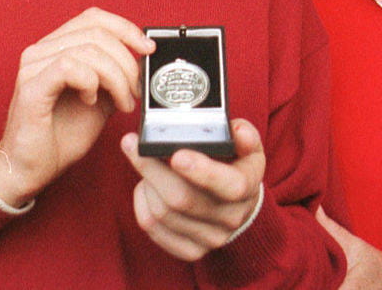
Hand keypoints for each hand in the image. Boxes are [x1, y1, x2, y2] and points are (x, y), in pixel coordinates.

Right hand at [0, 7, 155, 207]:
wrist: (31, 170)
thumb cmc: (60, 136)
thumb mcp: (101, 101)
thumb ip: (115, 77)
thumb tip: (142, 63)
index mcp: (57, 47)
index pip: (94, 18)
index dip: (125, 28)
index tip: (148, 48)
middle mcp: (42, 50)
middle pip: (97, 32)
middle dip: (126, 62)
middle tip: (135, 91)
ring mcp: (33, 66)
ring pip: (88, 50)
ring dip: (115, 77)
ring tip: (121, 102)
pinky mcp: (30, 86)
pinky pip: (69, 67)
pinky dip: (90, 81)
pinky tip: (91, 100)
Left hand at [121, 118, 265, 260]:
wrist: (238, 202)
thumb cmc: (236, 164)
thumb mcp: (246, 145)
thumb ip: (244, 135)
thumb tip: (238, 131)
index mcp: (247, 187)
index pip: (229, 186)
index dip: (202, 172)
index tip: (177, 155)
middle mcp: (232, 217)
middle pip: (183, 199)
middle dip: (153, 169)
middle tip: (134, 145)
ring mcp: (211, 238)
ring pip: (162, 213)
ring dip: (146, 182)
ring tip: (144, 162)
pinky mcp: (191, 250)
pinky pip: (152, 228)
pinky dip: (141, 202)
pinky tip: (146, 185)